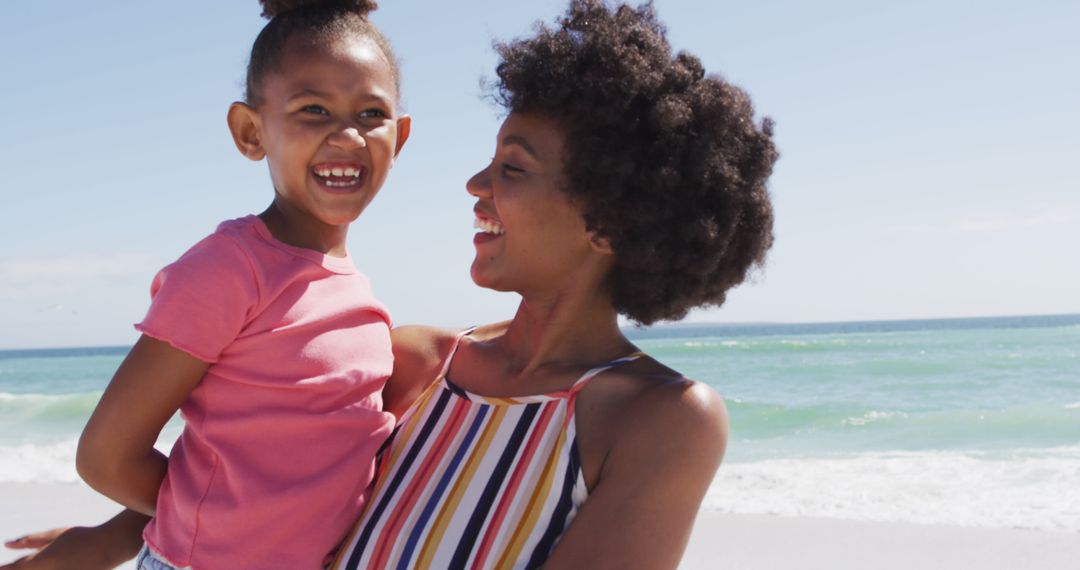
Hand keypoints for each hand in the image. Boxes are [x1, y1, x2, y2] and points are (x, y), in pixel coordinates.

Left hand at [2, 526, 118, 569]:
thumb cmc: (82, 537)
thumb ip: (30, 540)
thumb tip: (6, 543)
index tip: (1, 565)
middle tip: (31, 560)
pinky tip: (58, 564)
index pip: (9, 569)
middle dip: (16, 568)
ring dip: (30, 569)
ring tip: (49, 560)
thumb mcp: (55, 534)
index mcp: (37, 562)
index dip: (2, 568)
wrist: (110, 547)